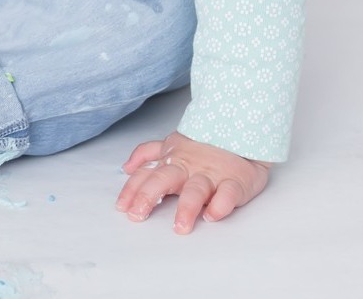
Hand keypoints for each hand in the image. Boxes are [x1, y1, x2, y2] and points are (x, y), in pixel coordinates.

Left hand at [116, 131, 270, 233]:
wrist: (240, 135)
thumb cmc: (201, 146)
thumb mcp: (171, 145)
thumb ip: (147, 155)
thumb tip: (126, 167)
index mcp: (171, 159)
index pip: (146, 174)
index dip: (132, 189)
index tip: (121, 207)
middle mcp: (188, 167)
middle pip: (164, 179)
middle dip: (148, 196)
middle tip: (138, 215)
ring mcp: (211, 174)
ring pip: (196, 190)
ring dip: (187, 208)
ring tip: (180, 226)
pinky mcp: (236, 181)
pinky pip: (228, 194)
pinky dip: (221, 205)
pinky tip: (212, 216)